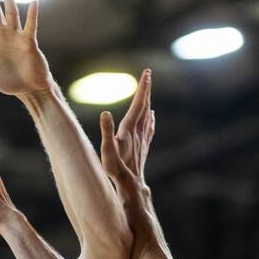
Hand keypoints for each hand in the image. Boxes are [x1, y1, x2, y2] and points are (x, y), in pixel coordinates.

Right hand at [100, 68, 153, 198]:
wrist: (130, 184)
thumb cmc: (116, 168)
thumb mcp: (107, 149)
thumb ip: (106, 130)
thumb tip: (105, 113)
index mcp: (129, 128)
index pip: (138, 104)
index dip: (142, 88)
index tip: (147, 74)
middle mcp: (138, 131)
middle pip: (144, 106)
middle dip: (146, 90)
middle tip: (148, 75)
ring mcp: (142, 139)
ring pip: (147, 115)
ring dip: (148, 101)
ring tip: (148, 90)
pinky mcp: (142, 146)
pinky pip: (149, 128)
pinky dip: (151, 118)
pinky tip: (152, 116)